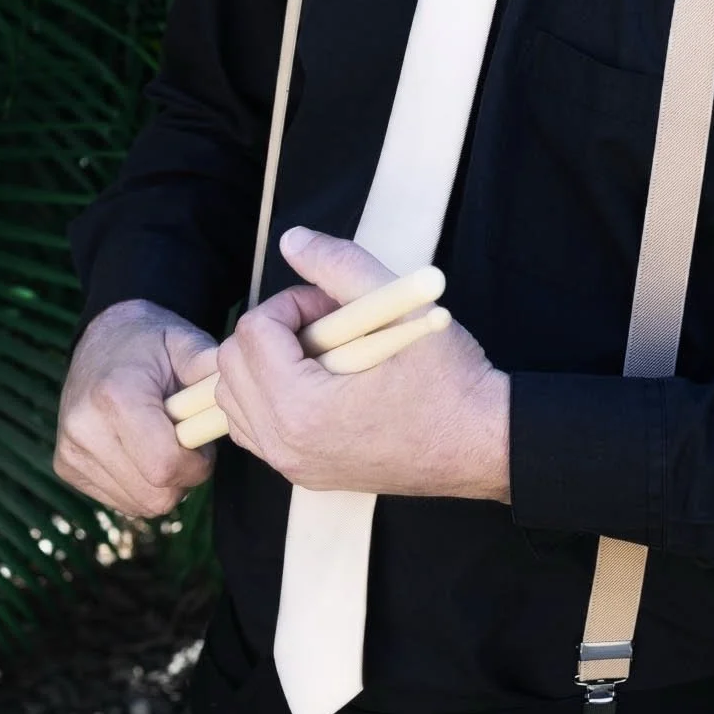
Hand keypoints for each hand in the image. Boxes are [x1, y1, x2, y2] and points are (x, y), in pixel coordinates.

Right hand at [54, 301, 219, 518]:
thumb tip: (238, 392)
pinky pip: (121, 501)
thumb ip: (211, 370)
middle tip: (187, 441)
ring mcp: (70, 451)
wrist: (104, 338)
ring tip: (163, 441)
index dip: (197, 464)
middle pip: (155, 494)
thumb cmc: (154, 344)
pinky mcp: (66, 467)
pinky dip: (142, 485)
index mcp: (116, 396)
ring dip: (164, 482)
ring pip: (140, 504)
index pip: (165, 466)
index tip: (203, 441)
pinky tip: (142, 450)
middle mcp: (84, 428)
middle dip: (184, 476)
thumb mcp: (187, 344)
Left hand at [213, 228, 510, 502]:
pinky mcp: (304, 474)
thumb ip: (341, 265)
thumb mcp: (402, 308)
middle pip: (232, 366)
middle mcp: (285, 444)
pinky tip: (316, 382)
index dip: (292, 304)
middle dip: (273, 332)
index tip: (334, 306)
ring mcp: (292, 465)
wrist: (482, 444)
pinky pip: (255, 428)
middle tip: (327, 325)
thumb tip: (292, 240)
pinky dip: (269, 397)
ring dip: (266, 365)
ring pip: (235, 399)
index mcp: (302, 408)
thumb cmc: (449, 381)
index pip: (253, 333)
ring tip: (322, 353)